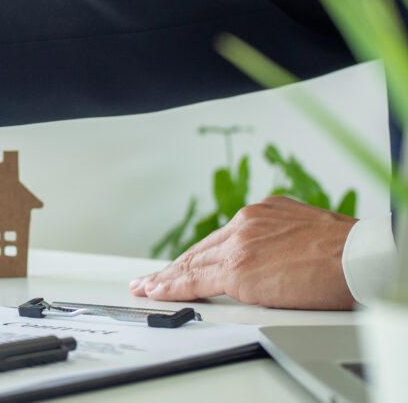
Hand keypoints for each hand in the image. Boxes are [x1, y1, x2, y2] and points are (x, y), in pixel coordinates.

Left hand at [130, 196, 355, 309]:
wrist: (360, 256)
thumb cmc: (347, 251)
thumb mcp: (306, 233)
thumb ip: (280, 243)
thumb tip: (275, 260)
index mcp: (262, 213)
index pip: (220, 240)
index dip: (198, 256)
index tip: (181, 265)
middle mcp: (245, 223)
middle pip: (200, 251)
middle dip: (173, 268)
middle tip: (150, 279)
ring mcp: (239, 245)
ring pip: (192, 264)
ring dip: (165, 279)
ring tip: (146, 289)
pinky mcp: (238, 269)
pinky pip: (195, 280)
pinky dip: (172, 287)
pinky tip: (157, 292)